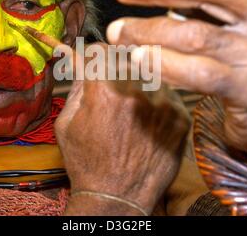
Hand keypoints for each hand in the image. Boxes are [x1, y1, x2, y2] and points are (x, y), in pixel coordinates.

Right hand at [55, 46, 189, 214]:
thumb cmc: (87, 162)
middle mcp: (136, 90)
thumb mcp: (66, 123)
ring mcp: (162, 103)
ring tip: (131, 104)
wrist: (117, 197)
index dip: (92, 56)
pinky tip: (147, 116)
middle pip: (126, 56)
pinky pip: (168, 91)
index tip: (93, 62)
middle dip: (115, 64)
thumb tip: (74, 56)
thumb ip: (74, 84)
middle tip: (111, 83)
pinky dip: (157, 97)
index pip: (98, 50)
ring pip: (150, 71)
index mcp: (103, 89)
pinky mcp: (180, 117)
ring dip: (139, 78)